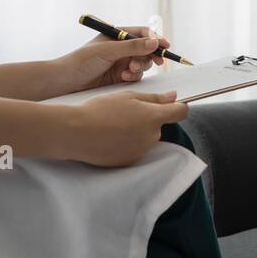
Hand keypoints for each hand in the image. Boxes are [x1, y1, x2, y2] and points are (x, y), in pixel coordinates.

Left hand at [51, 25, 171, 94]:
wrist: (66, 81)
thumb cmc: (81, 61)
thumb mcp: (108, 51)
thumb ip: (132, 47)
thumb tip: (154, 42)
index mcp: (117, 35)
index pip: (142, 33)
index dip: (155, 38)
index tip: (165, 46)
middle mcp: (121, 48)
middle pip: (146, 49)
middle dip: (148, 56)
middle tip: (152, 62)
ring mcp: (121, 62)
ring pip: (143, 63)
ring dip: (140, 67)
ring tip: (129, 71)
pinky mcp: (120, 76)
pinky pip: (136, 76)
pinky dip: (133, 77)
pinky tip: (123, 78)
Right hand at [65, 89, 188, 166]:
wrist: (76, 133)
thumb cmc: (100, 110)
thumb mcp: (128, 96)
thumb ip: (154, 98)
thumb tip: (174, 97)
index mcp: (153, 118)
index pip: (180, 112)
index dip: (178, 106)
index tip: (171, 103)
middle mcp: (151, 137)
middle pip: (158, 125)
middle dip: (148, 118)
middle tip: (125, 111)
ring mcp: (141, 151)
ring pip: (146, 137)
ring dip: (137, 131)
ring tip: (114, 124)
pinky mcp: (129, 161)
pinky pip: (134, 149)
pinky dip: (127, 143)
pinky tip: (110, 137)